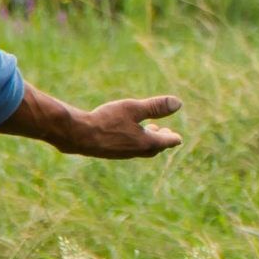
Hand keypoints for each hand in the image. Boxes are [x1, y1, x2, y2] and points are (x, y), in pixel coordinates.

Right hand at [58, 93, 184, 159]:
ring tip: (148, 129)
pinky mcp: (111, 152)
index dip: (173, 138)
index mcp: (146, 143)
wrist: (79, 135)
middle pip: (154, 148)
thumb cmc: (107, 121)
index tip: (178, 138)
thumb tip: (178, 103)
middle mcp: (136, 152)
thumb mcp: (133, 108)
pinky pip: (129, 149)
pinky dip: (134, 141)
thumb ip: (155, 107)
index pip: (167, 142)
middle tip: (166, 132)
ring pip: (141, 149)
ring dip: (147, 140)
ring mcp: (123, 154)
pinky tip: (126, 133)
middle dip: (161, 139)